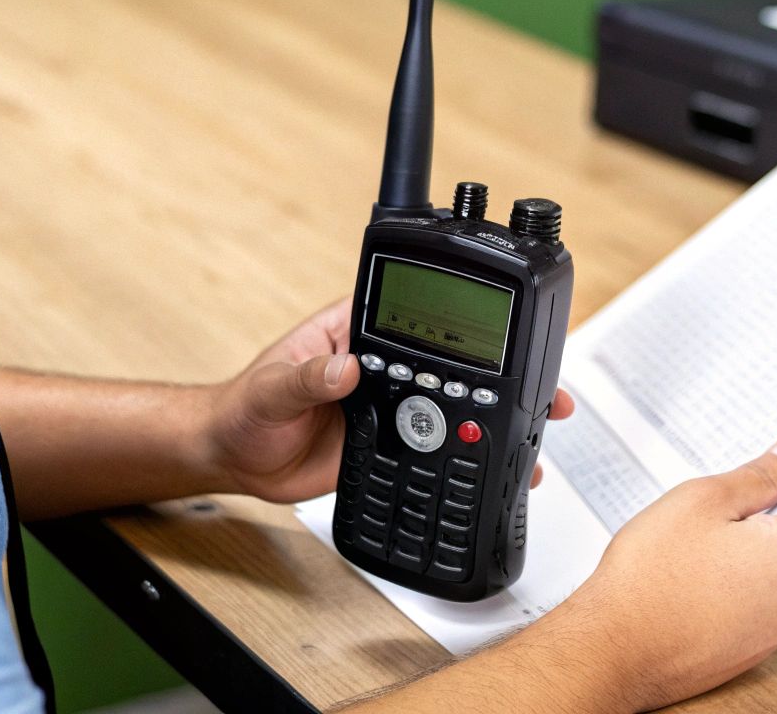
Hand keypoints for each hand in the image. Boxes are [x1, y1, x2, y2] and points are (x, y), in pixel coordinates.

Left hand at [206, 297, 574, 502]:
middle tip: (542, 384)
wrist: (234, 460)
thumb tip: (345, 368)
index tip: (497, 323)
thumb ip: (309, 378)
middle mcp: (381, 364)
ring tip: (540, 423)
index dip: (460, 314)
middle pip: (452, 360)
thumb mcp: (272, 388)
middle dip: (501, 369)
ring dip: (496, 414)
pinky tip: (498, 465)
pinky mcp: (391, 444)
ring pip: (455, 404)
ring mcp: (391, 405)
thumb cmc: (243, 409)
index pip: (416, 311)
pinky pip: (438, 448)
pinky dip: (469, 455)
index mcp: (356, 331)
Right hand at [532, 432, 776, 711]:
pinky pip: (758, 605)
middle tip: (715, 512)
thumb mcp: (703, 500)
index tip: (775, 466)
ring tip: (697, 551)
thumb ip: (760, 475)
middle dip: (766, 517)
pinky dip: (736, 587)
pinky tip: (694, 582)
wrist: (613, 650)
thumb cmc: (649, 578)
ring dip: (749, 554)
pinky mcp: (752, 652)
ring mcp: (776, 632)